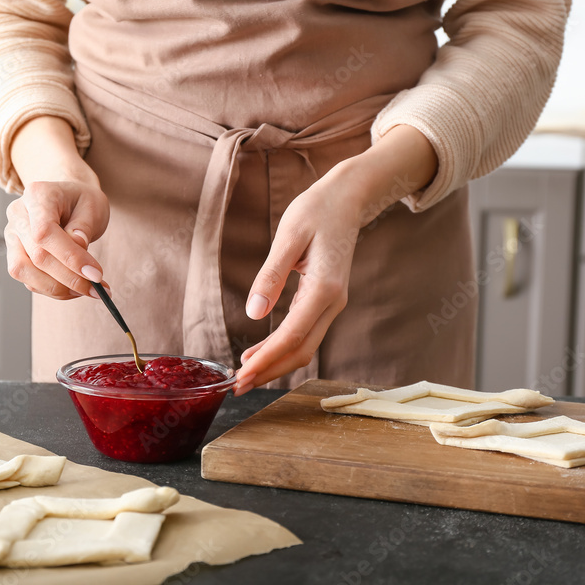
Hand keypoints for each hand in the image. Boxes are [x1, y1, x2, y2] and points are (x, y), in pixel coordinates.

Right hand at [4, 116, 109, 298]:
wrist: (67, 199)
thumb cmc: (81, 201)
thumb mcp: (93, 204)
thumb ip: (84, 226)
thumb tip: (78, 247)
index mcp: (37, 196)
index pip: (45, 232)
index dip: (70, 257)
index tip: (96, 275)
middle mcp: (18, 215)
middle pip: (37, 256)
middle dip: (70, 278)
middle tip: (98, 289)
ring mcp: (12, 236)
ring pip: (25, 272)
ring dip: (58, 288)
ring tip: (87, 289)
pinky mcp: (15, 255)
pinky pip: (29, 280)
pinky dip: (53, 289)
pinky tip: (74, 287)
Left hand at [232, 177, 360, 391]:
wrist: (347, 198)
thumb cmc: (317, 210)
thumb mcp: (288, 236)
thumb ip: (271, 276)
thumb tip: (254, 313)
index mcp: (325, 287)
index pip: (292, 336)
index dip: (266, 359)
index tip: (242, 375)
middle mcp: (334, 301)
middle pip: (302, 351)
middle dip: (270, 371)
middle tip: (237, 386)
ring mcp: (333, 303)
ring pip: (305, 346)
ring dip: (276, 363)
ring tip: (245, 374)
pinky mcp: (327, 300)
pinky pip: (306, 332)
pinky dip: (284, 348)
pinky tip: (262, 353)